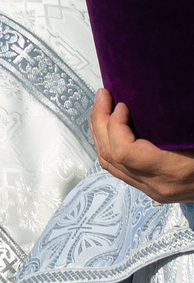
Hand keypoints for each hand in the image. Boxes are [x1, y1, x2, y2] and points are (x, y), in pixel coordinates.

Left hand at [92, 89, 193, 204]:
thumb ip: (181, 120)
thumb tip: (174, 91)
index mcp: (174, 171)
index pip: (125, 152)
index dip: (115, 126)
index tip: (121, 104)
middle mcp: (158, 185)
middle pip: (111, 157)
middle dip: (100, 123)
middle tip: (102, 96)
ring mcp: (153, 190)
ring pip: (111, 165)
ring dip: (101, 134)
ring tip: (102, 108)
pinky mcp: (153, 190)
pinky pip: (120, 170)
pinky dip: (110, 146)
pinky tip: (112, 129)